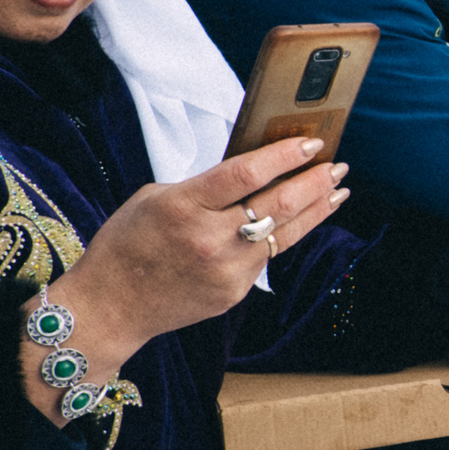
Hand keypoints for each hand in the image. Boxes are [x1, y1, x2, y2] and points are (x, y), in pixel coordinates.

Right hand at [29, 137, 345, 422]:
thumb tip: (252, 171)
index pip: (245, 174)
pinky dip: (288, 234)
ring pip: (285, 233)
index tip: (311, 143)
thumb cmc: (128, 244)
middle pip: (277, 204)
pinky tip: (304, 218)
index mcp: (184, 206)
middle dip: (313, 181)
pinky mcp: (234, 291)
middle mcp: (210, 239)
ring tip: (337, 189)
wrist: (111, 306)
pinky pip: (269, 256)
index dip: (283, 155)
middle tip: (336, 164)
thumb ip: (203, 186)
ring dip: (316, 208)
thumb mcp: (154, 198)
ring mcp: (226, 270)